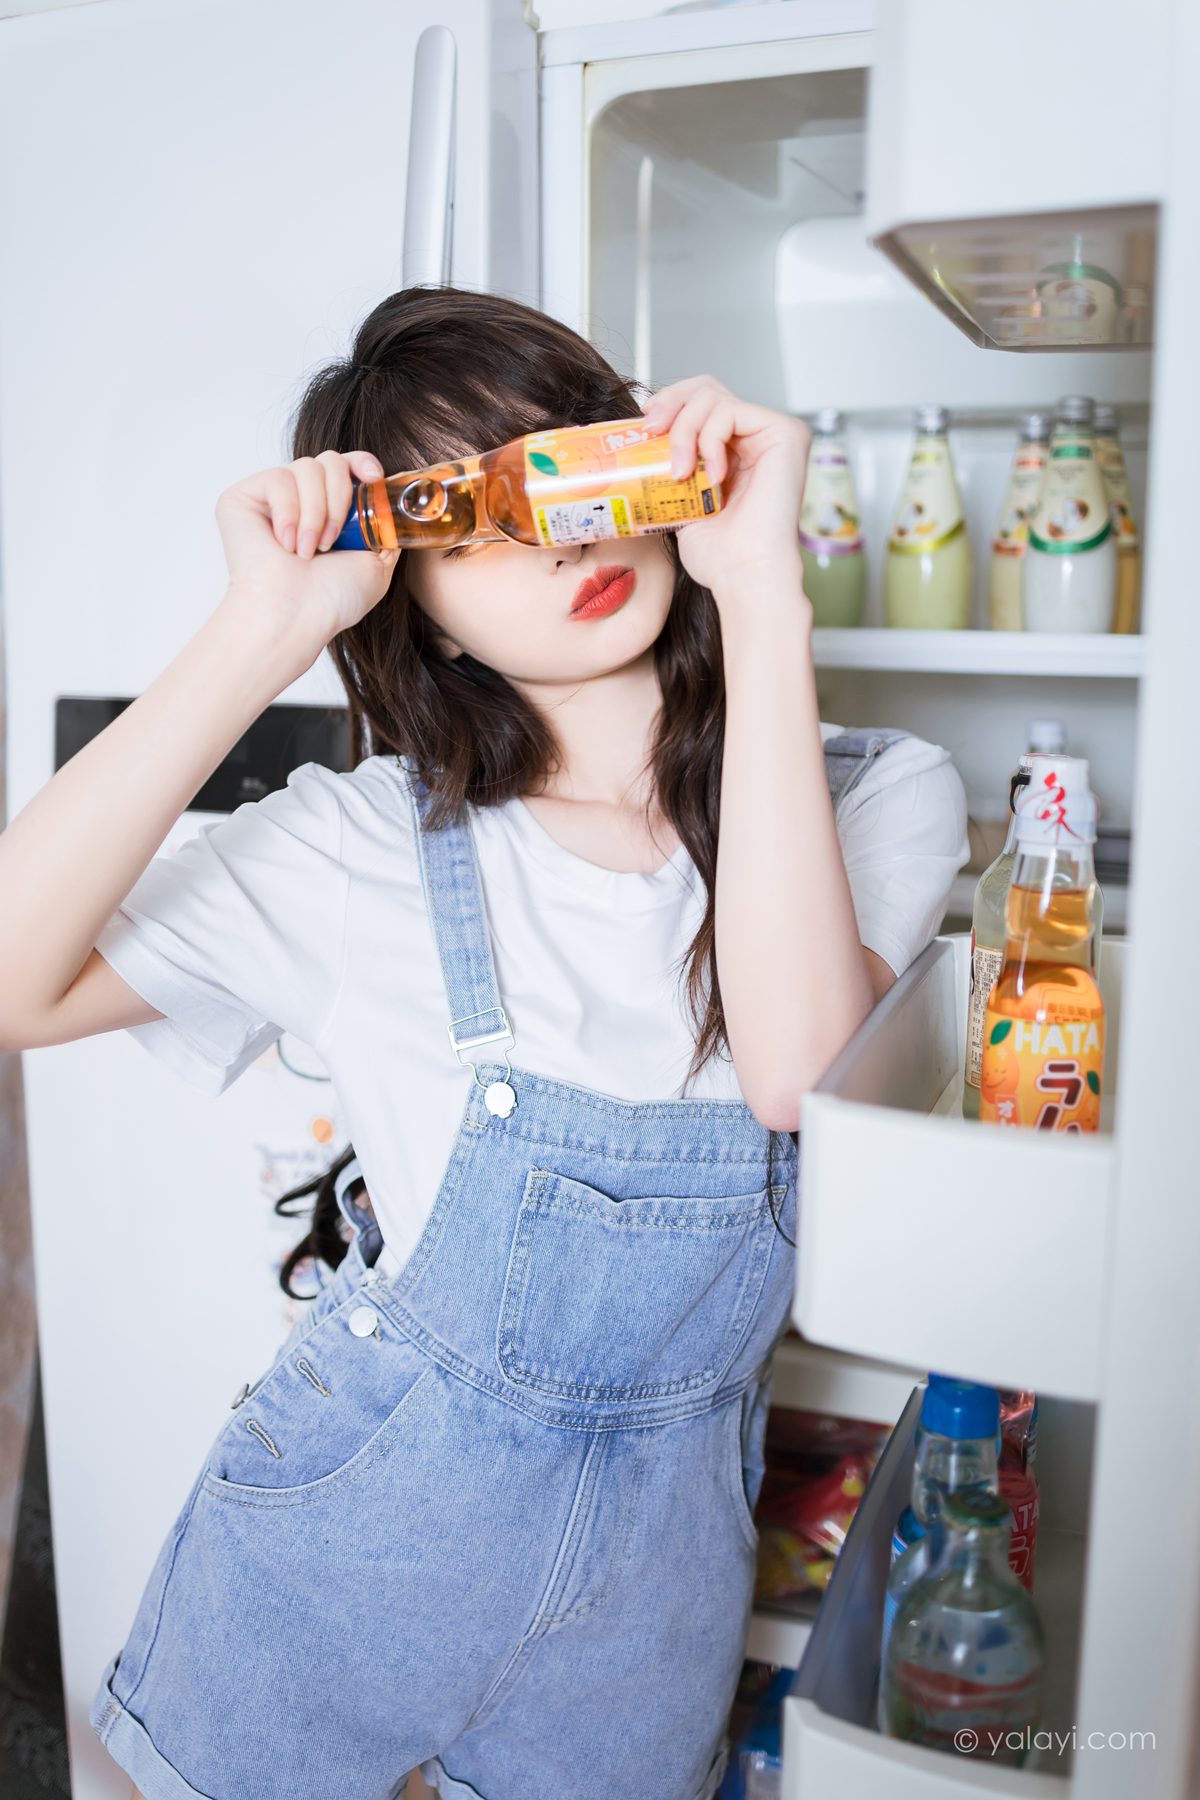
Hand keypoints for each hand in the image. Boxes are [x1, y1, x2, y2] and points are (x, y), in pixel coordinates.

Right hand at [215, 449, 399, 644]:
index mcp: (328, 511)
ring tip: (308, 550)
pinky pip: (278, 478)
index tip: (373, 478)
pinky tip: (284, 544)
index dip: (361, 463)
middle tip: (332, 539)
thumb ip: (386, 532)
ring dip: (315, 512)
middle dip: (339, 497)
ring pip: (306, 467)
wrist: (295, 615)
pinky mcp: (242, 497)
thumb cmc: (331, 600)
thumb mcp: (376, 564)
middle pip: (329, 460)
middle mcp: (299, 500)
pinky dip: (288, 512)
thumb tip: (393, 510)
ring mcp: (270, 498)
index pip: (345, 465)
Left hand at [641, 376, 810, 605]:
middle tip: (651, 431)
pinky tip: (713, 478)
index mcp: (736, 448)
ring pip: (713, 397)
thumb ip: (670, 465)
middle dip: (672, 403)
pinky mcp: (786, 432)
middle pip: (707, 387)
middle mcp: (758, 435)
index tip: (644, 424)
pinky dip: (710, 441)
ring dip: (685, 432)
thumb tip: (633, 441)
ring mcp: (773, 431)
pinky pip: (730, 412)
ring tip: (681, 473)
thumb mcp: (680, 499)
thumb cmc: (718, 553)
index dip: (670, 403)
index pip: (701, 401)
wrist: (742, 575)